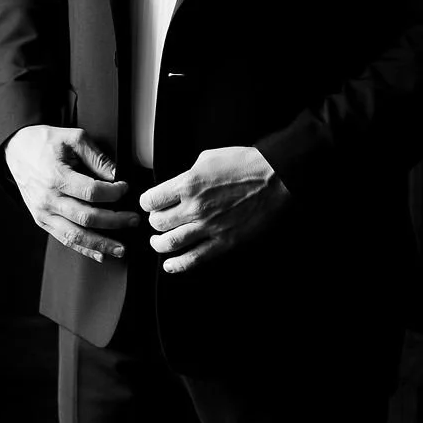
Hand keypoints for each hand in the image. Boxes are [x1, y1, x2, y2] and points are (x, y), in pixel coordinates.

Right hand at [4, 125, 138, 262]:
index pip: (91, 192)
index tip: (125, 188)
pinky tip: (100, 253)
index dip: (113, 193)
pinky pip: (64, 239)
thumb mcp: (72, 137)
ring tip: (121, 248)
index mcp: (56, 176)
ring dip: (101, 244)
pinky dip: (84, 249)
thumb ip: (95, 156)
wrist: (16, 152)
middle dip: (115, 221)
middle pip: (86, 217)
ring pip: (75, 236)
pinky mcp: (42, 221)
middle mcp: (49, 199)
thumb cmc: (44, 143)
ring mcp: (44, 213)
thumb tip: (116, 174)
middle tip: (133, 220)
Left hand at [139, 145, 290, 273]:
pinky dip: (177, 265)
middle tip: (158, 220)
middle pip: (158, 223)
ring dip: (159, 244)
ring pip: (170, 243)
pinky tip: (170, 265)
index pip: (151, 200)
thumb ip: (188, 174)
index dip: (148, 202)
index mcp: (189, 184)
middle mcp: (195, 207)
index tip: (150, 203)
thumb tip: (177, 185)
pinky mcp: (223, 242)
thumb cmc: (245, 165)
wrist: (274, 179)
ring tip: (159, 242)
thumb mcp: (208, 158)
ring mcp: (208, 227)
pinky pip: (194, 259)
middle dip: (154, 222)